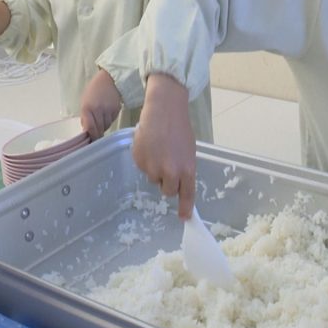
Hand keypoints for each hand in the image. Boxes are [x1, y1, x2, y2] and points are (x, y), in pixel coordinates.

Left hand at [80, 69, 122, 138]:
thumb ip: (85, 117)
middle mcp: (98, 111)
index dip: (91, 137)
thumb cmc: (95, 90)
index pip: (90, 128)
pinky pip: (111, 121)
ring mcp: (108, 111)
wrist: (110, 80)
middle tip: (95, 135)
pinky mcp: (116, 111)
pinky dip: (109, 121)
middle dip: (97, 134)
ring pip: (106, 127)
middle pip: (99, 130)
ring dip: (103, 127)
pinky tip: (107, 114)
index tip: (90, 142)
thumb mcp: (85, 102)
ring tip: (101, 119)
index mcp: (87, 108)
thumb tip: (86, 131)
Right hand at [133, 74, 195, 219]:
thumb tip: (178, 183)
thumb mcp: (188, 151)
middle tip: (167, 166)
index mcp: (187, 169)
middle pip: (167, 191)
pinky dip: (145, 159)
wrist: (164, 109)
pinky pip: (142, 167)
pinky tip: (149, 145)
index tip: (184, 218)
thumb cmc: (179, 128)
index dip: (185, 208)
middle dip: (167, 183)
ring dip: (155, 169)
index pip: (187, 194)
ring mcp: (153, 167)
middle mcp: (170, 172)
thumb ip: (183, 169)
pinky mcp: (139, 160)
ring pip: (153, 178)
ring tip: (158, 149)